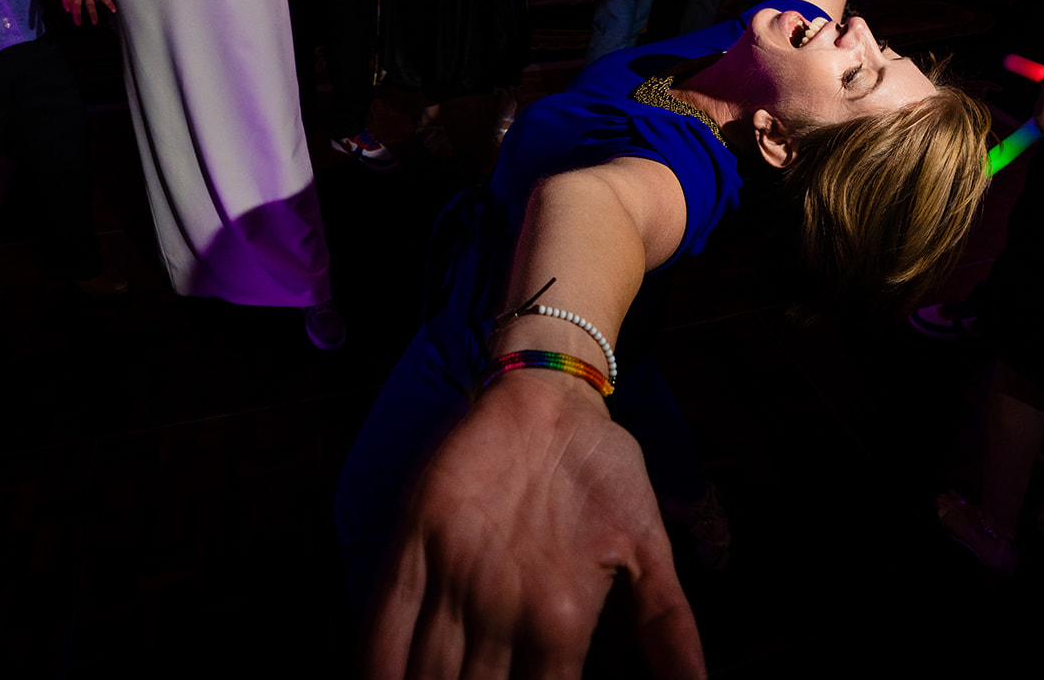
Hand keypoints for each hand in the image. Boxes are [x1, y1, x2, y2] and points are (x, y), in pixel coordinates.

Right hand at [365, 371, 704, 678]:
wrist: (545, 392)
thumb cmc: (602, 470)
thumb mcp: (650, 548)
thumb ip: (670, 629)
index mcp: (563, 620)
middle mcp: (502, 607)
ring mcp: (452, 576)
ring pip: (425, 675)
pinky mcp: (413, 544)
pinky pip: (380, 623)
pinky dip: (373, 666)